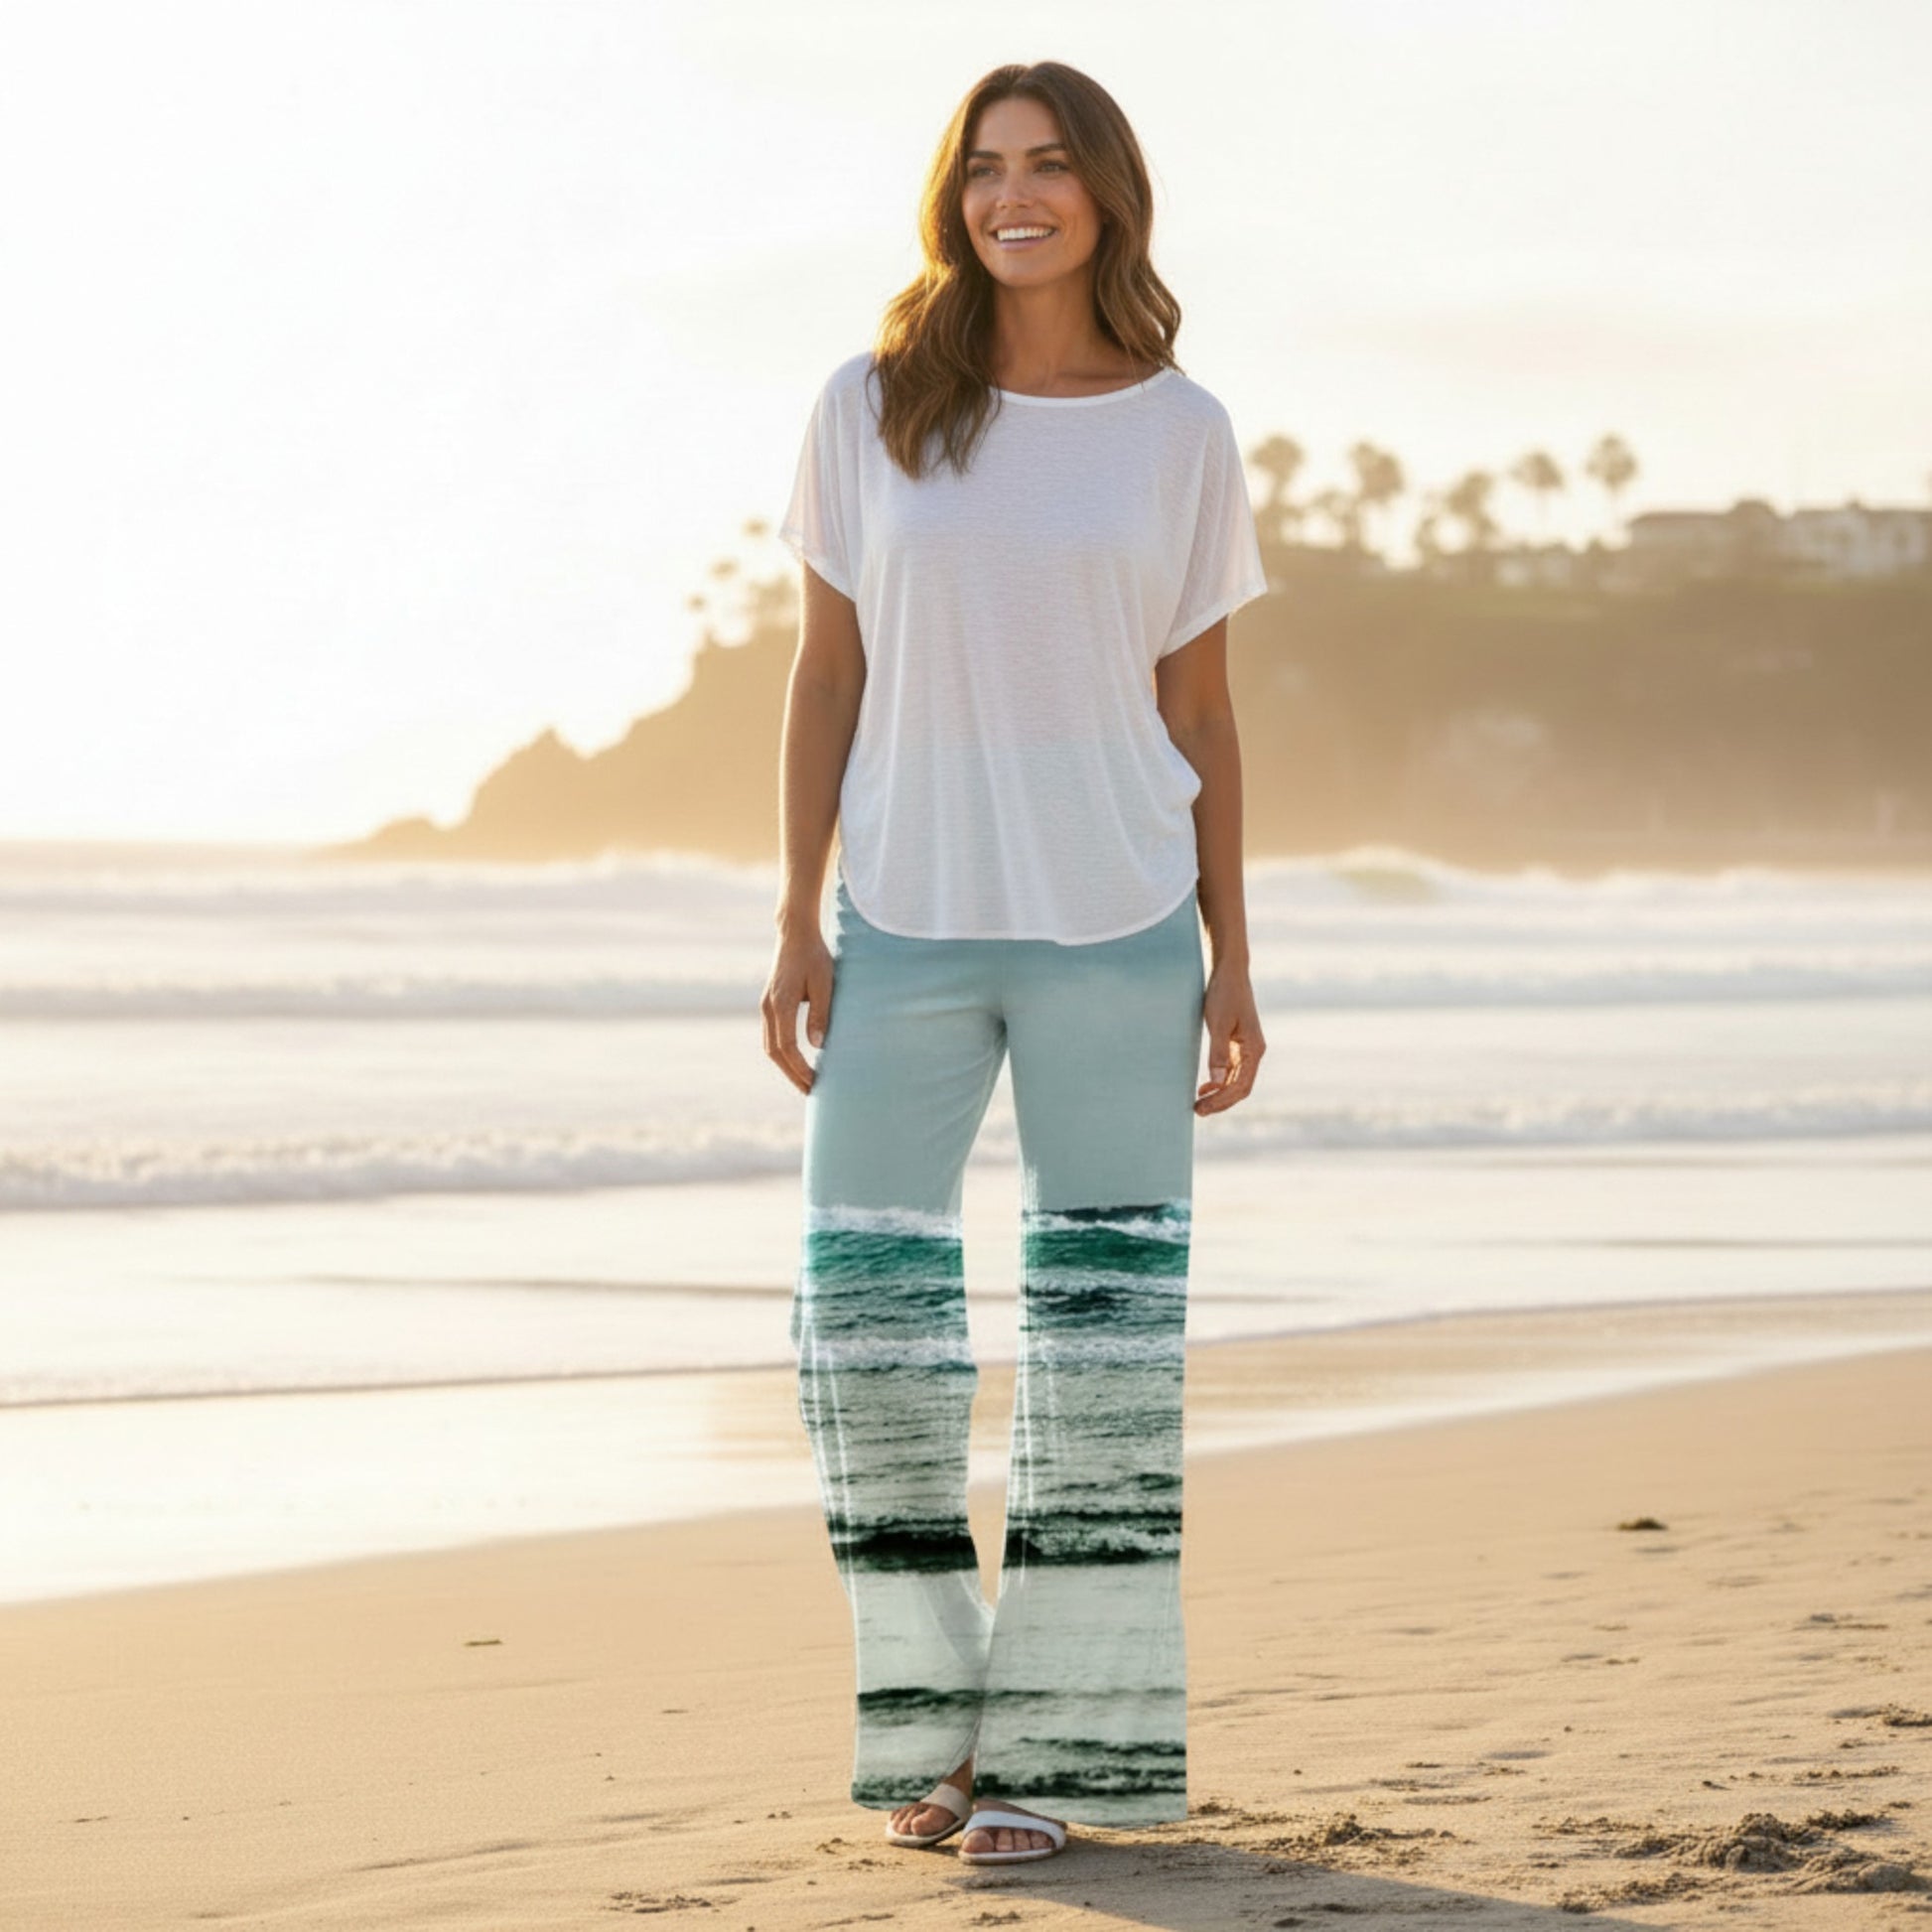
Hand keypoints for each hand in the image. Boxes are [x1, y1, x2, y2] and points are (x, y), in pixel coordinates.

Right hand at [762, 922, 834, 1095]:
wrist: (795, 934)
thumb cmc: (814, 956)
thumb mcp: (824, 983)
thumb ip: (820, 1014)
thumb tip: (817, 1046)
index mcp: (780, 1004)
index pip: (787, 1046)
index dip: (800, 1068)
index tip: (815, 1082)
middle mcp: (768, 1008)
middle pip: (774, 1051)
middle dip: (791, 1073)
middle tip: (810, 1090)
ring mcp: (766, 1006)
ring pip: (770, 1045)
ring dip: (786, 1065)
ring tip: (804, 1080)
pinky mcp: (770, 1003)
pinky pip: (772, 1035)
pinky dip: (783, 1052)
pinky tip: (797, 1059)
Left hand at [1195, 960, 1263, 1114]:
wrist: (1229, 971)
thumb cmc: (1225, 994)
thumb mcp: (1218, 1023)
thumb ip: (1218, 1053)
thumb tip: (1217, 1082)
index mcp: (1254, 1049)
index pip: (1241, 1086)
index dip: (1222, 1101)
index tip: (1201, 1107)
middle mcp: (1254, 1052)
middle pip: (1240, 1088)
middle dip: (1220, 1102)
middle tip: (1197, 1111)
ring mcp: (1246, 1048)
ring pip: (1236, 1081)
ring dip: (1219, 1094)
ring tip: (1199, 1103)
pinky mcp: (1237, 1043)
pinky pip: (1231, 1070)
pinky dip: (1219, 1081)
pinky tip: (1205, 1086)